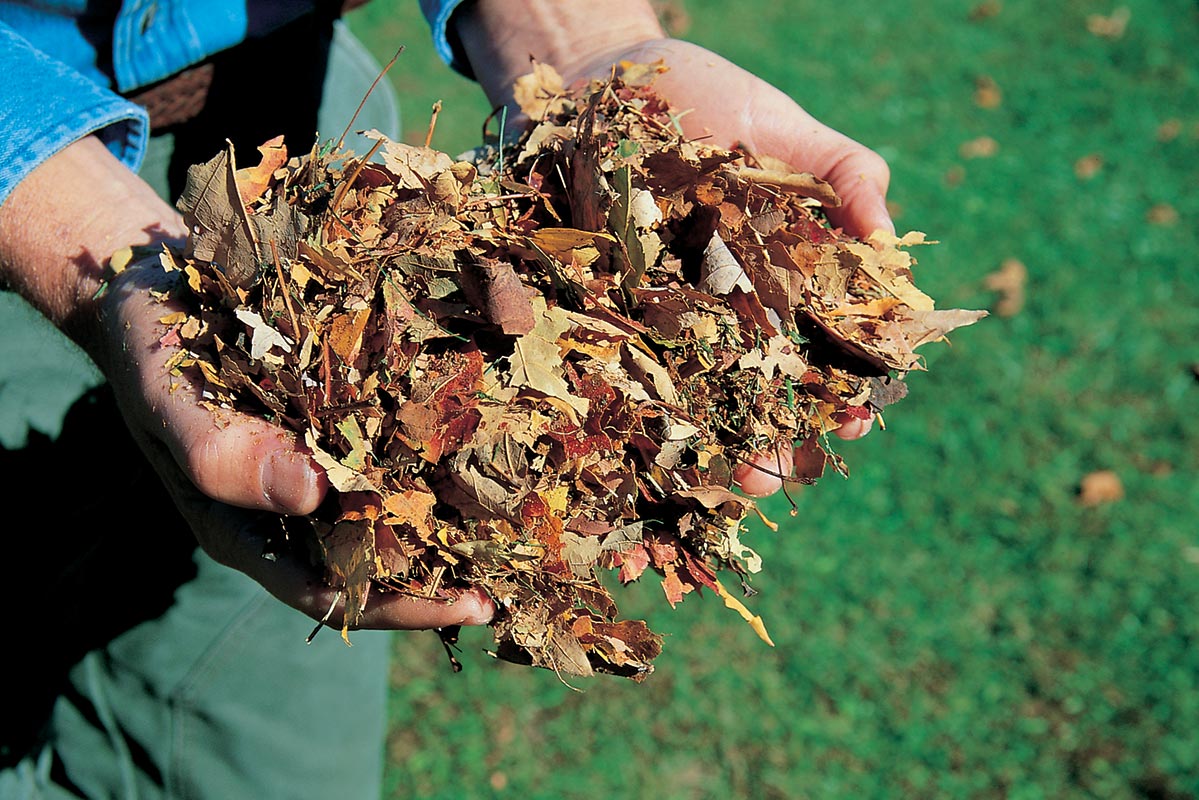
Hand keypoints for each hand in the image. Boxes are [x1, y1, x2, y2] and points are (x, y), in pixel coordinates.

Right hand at [0, 136, 493, 629]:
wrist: (155, 273)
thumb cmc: (150, 344)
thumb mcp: (167, 394)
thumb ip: (222, 453)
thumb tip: (313, 496)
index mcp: (249, 525)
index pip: (333, 590)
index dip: (402, 605)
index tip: (471, 605)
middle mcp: (298, 500)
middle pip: (384, 553)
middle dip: (453, 562)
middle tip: (527, 564)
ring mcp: (327, 452)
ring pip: (403, 498)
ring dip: (463, 507)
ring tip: (532, 509)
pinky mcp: (349, 404)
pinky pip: (404, 432)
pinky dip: (445, 437)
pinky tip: (498, 426)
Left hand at [458, 3, 886, 496]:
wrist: (597, 80)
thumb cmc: (699, 96)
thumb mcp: (782, 127)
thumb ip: (845, 173)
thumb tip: (890, 244)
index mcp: (782, 272)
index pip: (827, 343)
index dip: (848, 383)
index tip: (860, 415)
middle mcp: (730, 307)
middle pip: (765, 389)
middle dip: (781, 439)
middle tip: (787, 473)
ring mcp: (669, 316)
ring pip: (700, 400)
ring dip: (718, 452)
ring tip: (733, 490)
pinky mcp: (608, 313)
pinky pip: (626, 377)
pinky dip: (641, 426)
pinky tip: (659, 466)